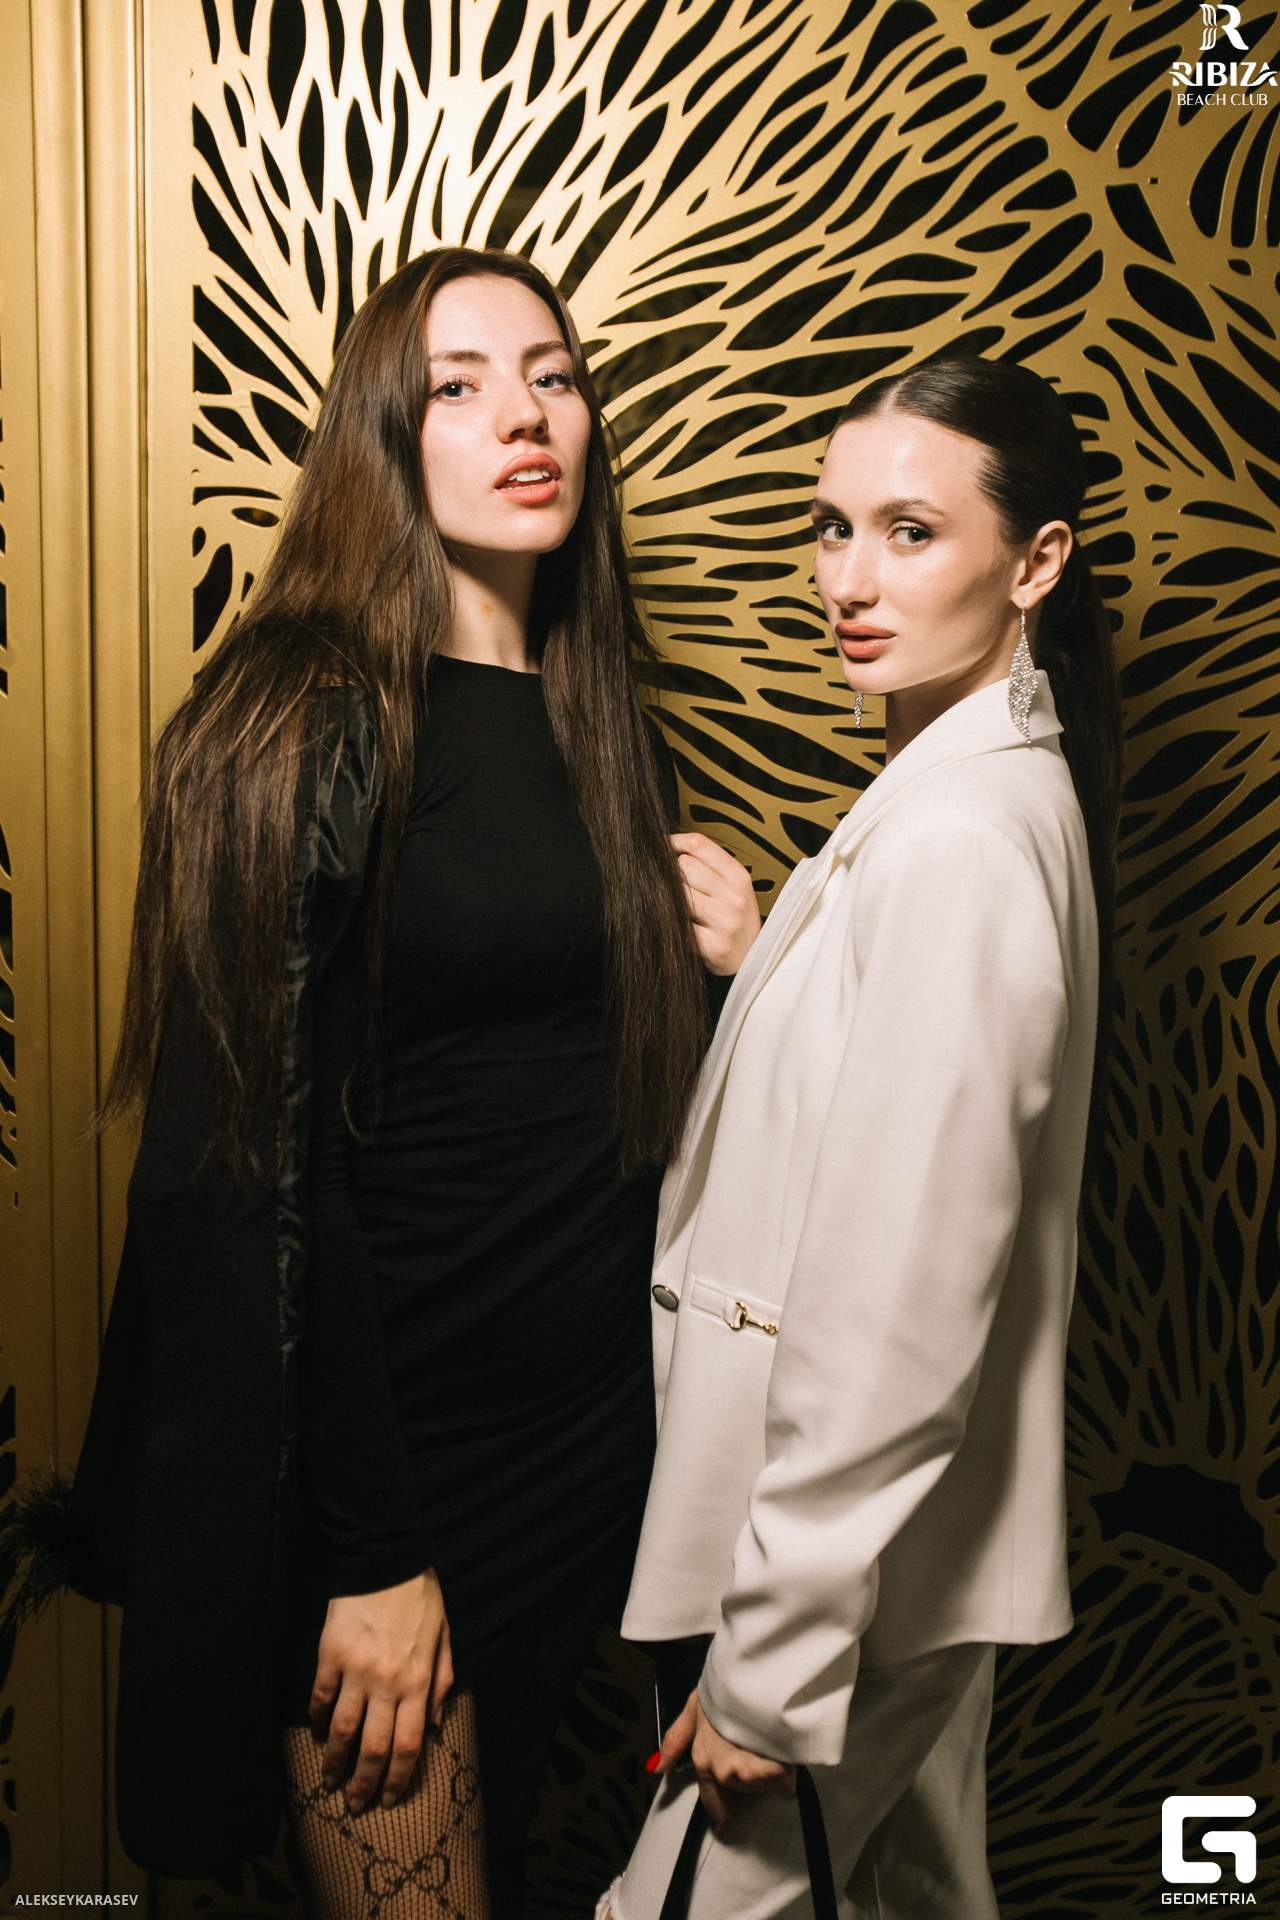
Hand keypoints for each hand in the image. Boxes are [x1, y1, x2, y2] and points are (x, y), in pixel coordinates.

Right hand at [310, 1568, 452, 1812]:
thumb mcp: (444, 1638)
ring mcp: (355, 1670)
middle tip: (354, 1804)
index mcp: (417, 1680)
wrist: (386, 1558)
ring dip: (334, 1762)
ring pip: (342, 1730)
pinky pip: (321, 1697)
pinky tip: (318, 1734)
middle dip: (363, 1783)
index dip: (397, 1778)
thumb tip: (433, 1725)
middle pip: (372, 1747)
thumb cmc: (419, 1597)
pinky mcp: (330, 1654)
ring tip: (329, 1781)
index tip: (387, 1798)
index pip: (408, 1745)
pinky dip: (318, 1720)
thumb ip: (441, 1683)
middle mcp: (386, 1682)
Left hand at [654, 1687, 796, 1823]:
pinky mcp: (773, 1773)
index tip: (737, 1775)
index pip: (714, 1804)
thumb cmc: (730, 1684)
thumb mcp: (696, 1705)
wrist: (759, 1674)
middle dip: (751, 1777)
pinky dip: (788, 1771)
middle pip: (743, 1793)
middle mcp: (722, 1771)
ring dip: (769, 1770)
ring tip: (767, 1738)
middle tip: (755, 1746)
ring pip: (764, 1788)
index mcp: (703, 1759)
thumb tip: (656, 1766)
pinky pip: (786, 1785)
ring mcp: (747, 1773)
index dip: (728, 1792)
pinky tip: (783, 1746)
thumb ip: (675, 1740)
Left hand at [672, 833, 761, 976]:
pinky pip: (677, 923)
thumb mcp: (732, 888)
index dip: (673, 842)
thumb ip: (707, 867)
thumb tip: (667, 848)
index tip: (663, 850)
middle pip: (683, 865)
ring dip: (669, 899)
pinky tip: (676, 927)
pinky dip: (670, 923)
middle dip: (673, 875)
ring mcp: (724, 920)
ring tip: (675, 909)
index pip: (698, 844)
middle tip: (674, 890)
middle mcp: (733, 896)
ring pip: (677, 893)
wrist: (752, 961)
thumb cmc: (734, 921)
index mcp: (738, 876)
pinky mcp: (711, 945)